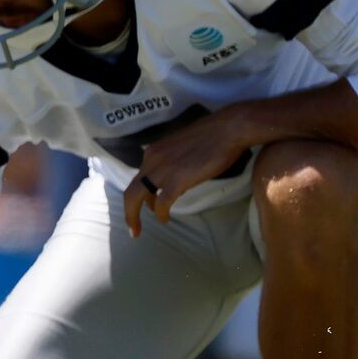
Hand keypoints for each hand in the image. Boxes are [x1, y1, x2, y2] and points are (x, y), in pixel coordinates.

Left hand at [123, 108, 252, 236]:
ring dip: (137, 216)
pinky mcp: (178, 178)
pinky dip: (161, 213)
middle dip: (129, 213)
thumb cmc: (212, 138)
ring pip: (139, 197)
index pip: (137, 179)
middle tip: (133, 229)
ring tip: (141, 229)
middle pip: (130, 191)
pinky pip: (163, 202)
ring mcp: (164, 169)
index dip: (136, 198)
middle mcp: (152, 160)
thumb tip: (173, 184)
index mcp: (153, 153)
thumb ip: (172, 164)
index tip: (140, 210)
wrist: (229, 128)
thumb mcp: (182, 150)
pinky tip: (165, 219)